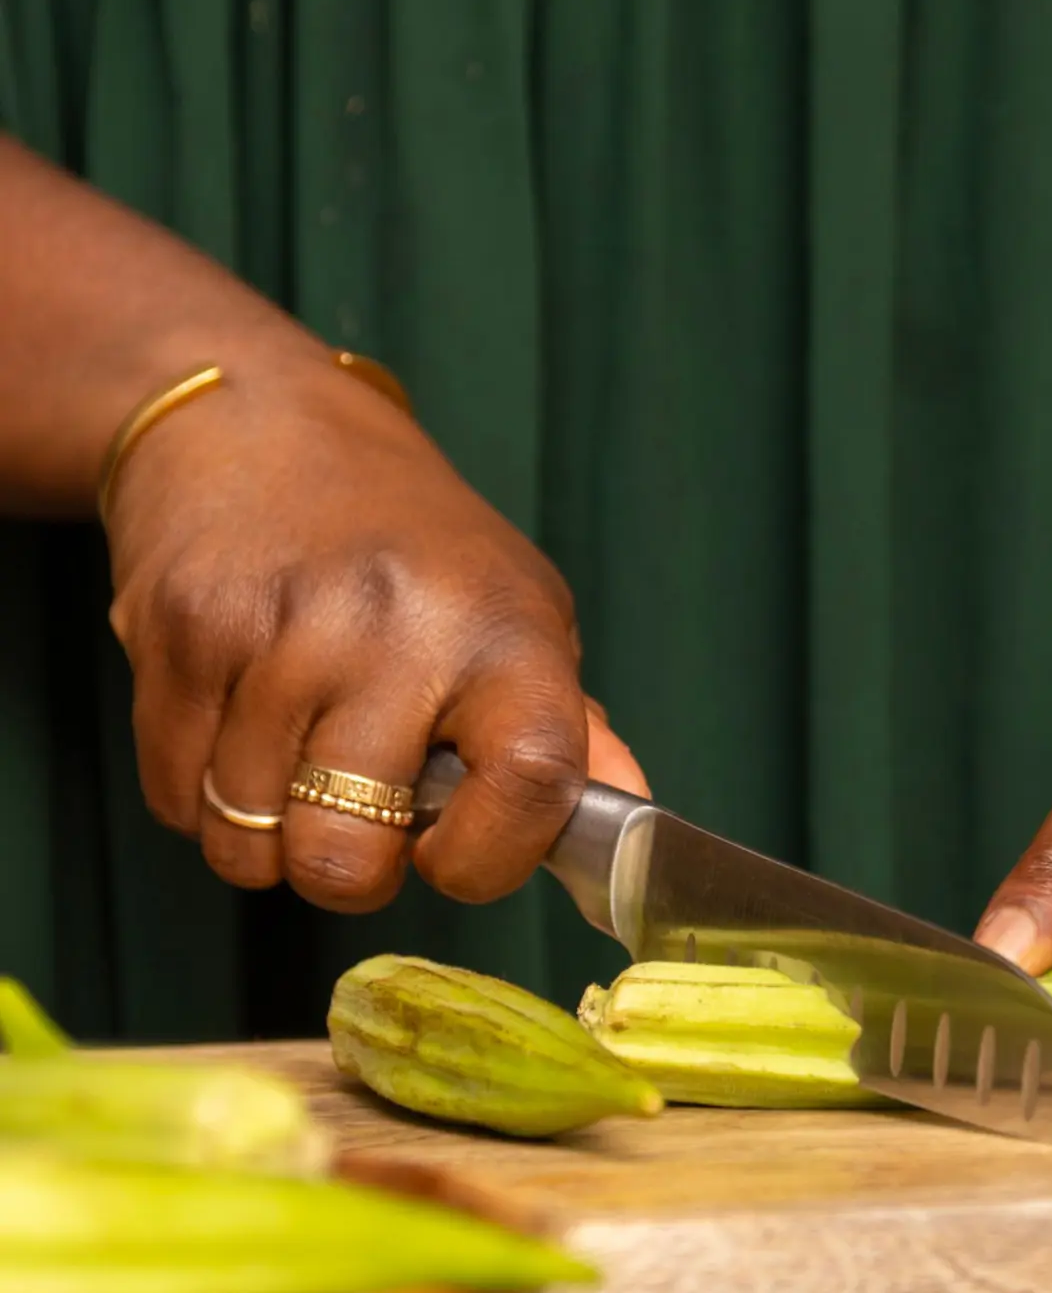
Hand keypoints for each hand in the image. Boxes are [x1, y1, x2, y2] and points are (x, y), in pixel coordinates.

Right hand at [105, 354, 645, 912]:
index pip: (534, 784)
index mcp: (503, 628)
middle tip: (357, 808)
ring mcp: (277, 629)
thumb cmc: (408, 543)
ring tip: (294, 744)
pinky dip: (200, 793)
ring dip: (264, 829)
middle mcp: (394, 624)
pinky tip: (237, 718)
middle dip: (348, 869)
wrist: (256, 422)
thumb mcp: (515, 612)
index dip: (489, 858)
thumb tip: (634, 832)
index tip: (454, 849)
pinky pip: (175, 800)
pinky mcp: (181, 630)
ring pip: (247, 843)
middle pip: (346, 859)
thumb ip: (568, 733)